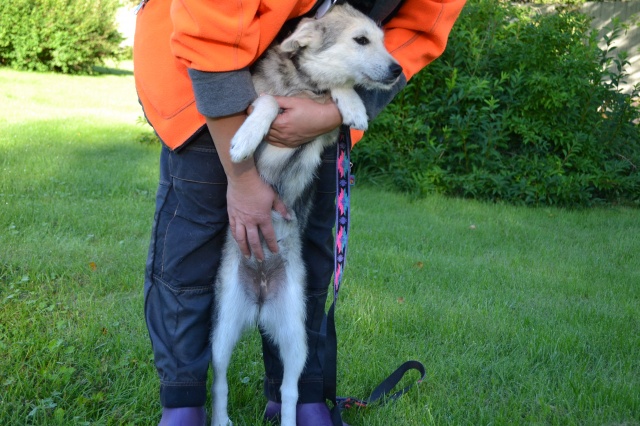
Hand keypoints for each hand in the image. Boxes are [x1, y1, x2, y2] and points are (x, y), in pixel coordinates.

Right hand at [205, 114, 288, 260]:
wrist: (242, 178)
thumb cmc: (259, 186)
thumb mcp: (274, 196)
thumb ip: (281, 208)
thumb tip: (290, 217)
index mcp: (262, 217)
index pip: (268, 235)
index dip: (272, 244)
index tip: (274, 252)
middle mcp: (250, 221)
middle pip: (254, 240)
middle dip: (258, 251)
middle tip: (260, 260)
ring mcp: (239, 219)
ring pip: (241, 238)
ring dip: (244, 248)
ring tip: (247, 256)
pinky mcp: (231, 214)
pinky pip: (233, 229)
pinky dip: (235, 237)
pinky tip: (237, 241)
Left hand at [253, 96, 341, 146]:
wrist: (325, 120)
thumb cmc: (310, 109)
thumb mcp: (293, 101)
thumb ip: (277, 100)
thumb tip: (262, 96)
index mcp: (281, 124)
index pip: (262, 120)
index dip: (254, 114)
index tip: (251, 108)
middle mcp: (282, 135)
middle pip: (263, 131)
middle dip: (257, 123)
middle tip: (254, 114)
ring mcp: (287, 141)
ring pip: (268, 138)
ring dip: (263, 131)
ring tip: (261, 123)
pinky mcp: (291, 144)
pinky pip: (276, 143)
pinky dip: (270, 138)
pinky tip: (270, 132)